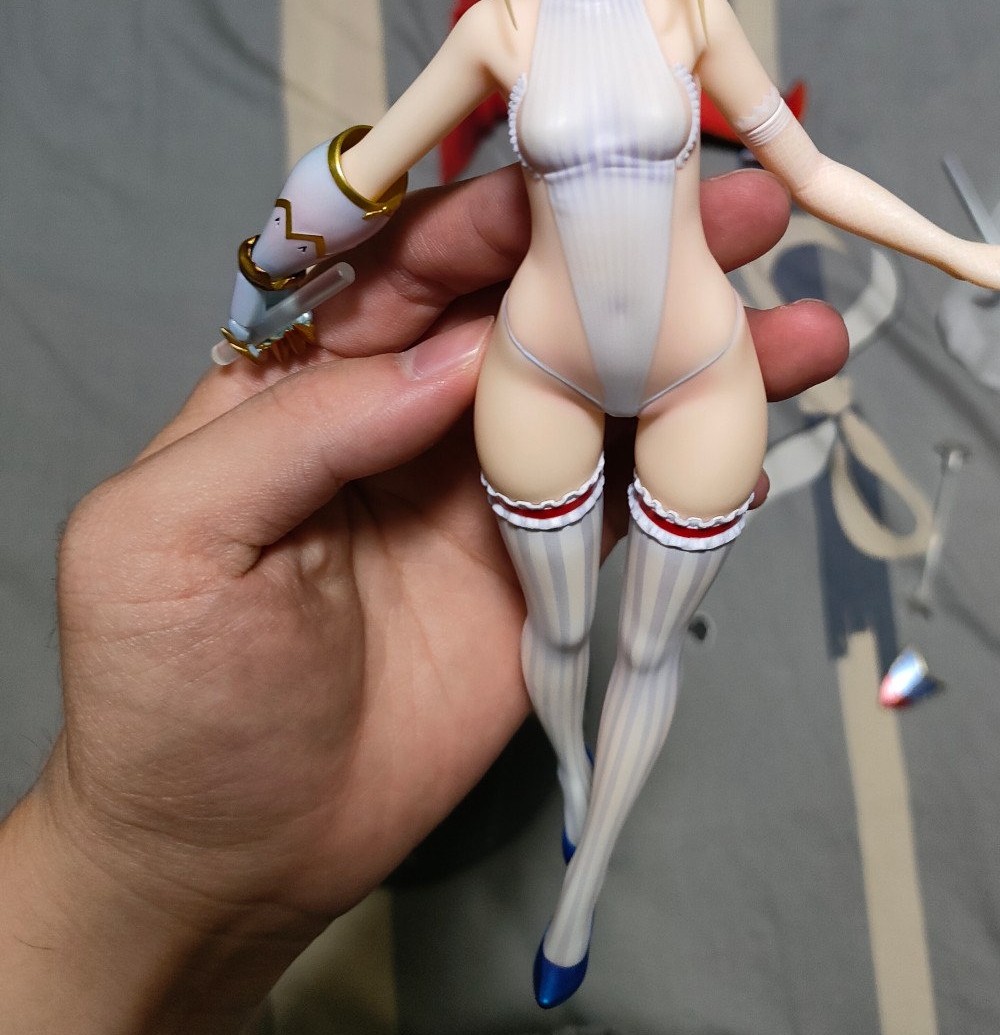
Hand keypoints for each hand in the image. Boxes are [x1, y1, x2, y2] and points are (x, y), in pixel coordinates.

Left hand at [1, 164, 846, 1034]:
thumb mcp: (172, 537)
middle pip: (529, 310)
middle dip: (630, 255)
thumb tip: (454, 351)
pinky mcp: (543, 567)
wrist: (230, 860)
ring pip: (601, 394)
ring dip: (695, 354)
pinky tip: (769, 428)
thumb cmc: (164, 692)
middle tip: (744, 209)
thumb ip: (301, 428)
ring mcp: (485, 488)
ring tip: (800, 322)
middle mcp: (407, 410)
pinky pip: (629, 498)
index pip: (409, 268)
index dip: (499, 216)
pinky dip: (699, 464)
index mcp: (306, 378)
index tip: (596, 174)